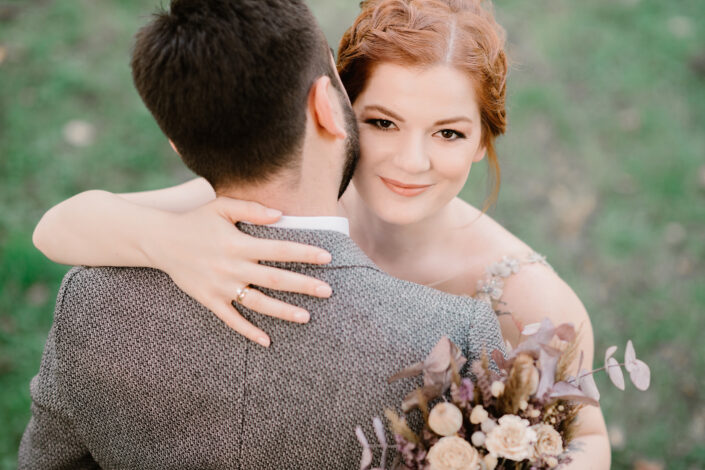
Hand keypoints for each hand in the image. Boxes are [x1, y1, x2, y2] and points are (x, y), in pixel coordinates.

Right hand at [145, 197, 332, 346]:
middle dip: (303, 286)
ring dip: (282, 311)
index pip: (279, 250)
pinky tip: (267, 340)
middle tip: (328, 291)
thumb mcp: (221, 207)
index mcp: (238, 243)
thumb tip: (281, 215)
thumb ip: (251, 209)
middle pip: (274, 279)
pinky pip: (231, 319)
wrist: (160, 241)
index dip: (304, 253)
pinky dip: (248, 331)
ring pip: (257, 303)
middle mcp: (232, 267)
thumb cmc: (196, 221)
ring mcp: (220, 286)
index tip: (327, 257)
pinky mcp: (209, 300)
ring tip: (306, 317)